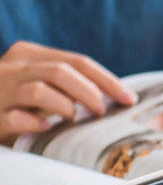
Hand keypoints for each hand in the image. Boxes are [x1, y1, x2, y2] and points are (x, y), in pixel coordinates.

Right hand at [0, 41, 136, 140]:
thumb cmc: (14, 103)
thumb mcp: (39, 85)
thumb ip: (67, 85)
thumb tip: (115, 98)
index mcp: (28, 56)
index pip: (77, 61)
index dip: (108, 80)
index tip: (129, 99)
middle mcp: (12, 68)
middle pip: (61, 72)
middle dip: (90, 92)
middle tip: (102, 111)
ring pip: (39, 91)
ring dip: (65, 106)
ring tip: (73, 118)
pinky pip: (15, 118)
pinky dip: (35, 123)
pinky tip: (45, 128)